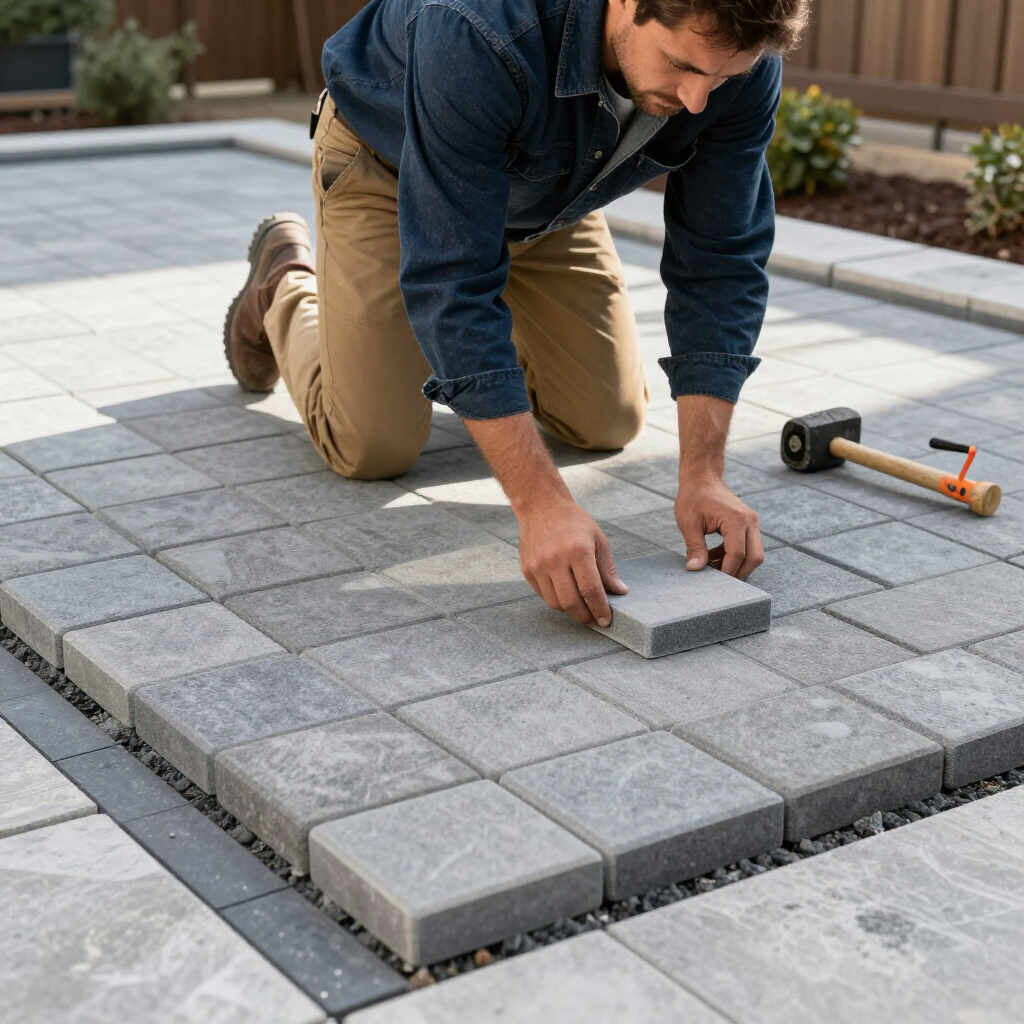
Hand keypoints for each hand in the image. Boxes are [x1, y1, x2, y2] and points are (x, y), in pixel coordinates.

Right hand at [519, 498, 627, 625]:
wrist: (541, 506)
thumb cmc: (574, 521)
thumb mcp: (598, 539)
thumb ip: (607, 568)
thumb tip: (620, 591)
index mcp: (578, 551)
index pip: (591, 590)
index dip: (600, 609)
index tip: (606, 620)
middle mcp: (556, 560)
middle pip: (571, 602)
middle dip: (585, 616)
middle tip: (594, 618)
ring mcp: (539, 566)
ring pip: (555, 603)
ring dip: (570, 611)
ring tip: (581, 608)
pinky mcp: (527, 570)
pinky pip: (543, 595)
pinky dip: (556, 600)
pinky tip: (565, 594)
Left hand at [675, 473, 763, 579]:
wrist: (702, 477)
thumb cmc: (693, 496)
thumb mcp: (688, 523)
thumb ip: (695, 547)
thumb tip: (695, 570)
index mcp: (736, 519)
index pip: (737, 554)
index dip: (726, 572)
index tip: (713, 583)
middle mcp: (750, 521)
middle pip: (754, 558)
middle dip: (738, 573)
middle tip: (717, 582)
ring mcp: (752, 522)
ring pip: (754, 554)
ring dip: (736, 565)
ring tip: (712, 567)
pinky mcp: (749, 524)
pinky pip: (748, 547)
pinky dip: (734, 556)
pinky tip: (714, 557)